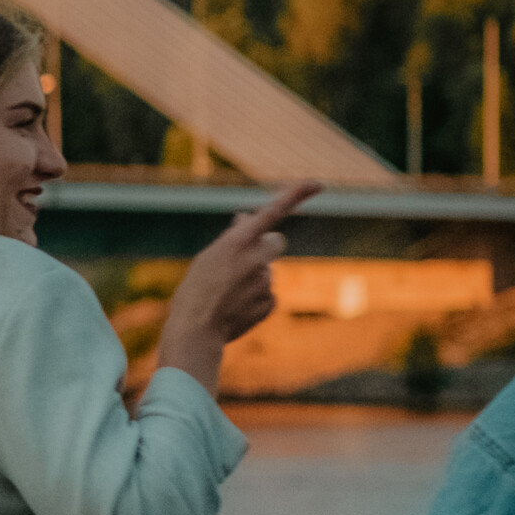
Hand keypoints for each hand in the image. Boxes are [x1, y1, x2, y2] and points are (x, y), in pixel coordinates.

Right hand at [155, 182, 318, 389]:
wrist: (196, 330)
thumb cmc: (196, 289)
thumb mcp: (208, 256)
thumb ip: (233, 237)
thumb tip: (248, 218)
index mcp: (236, 242)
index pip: (272, 212)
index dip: (296, 195)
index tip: (318, 184)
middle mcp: (256, 258)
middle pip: (276, 241)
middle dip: (266, 246)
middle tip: (244, 259)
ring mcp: (265, 281)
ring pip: (268, 270)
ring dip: (255, 275)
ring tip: (229, 291)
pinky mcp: (271, 302)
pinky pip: (268, 292)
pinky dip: (255, 297)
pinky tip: (237, 306)